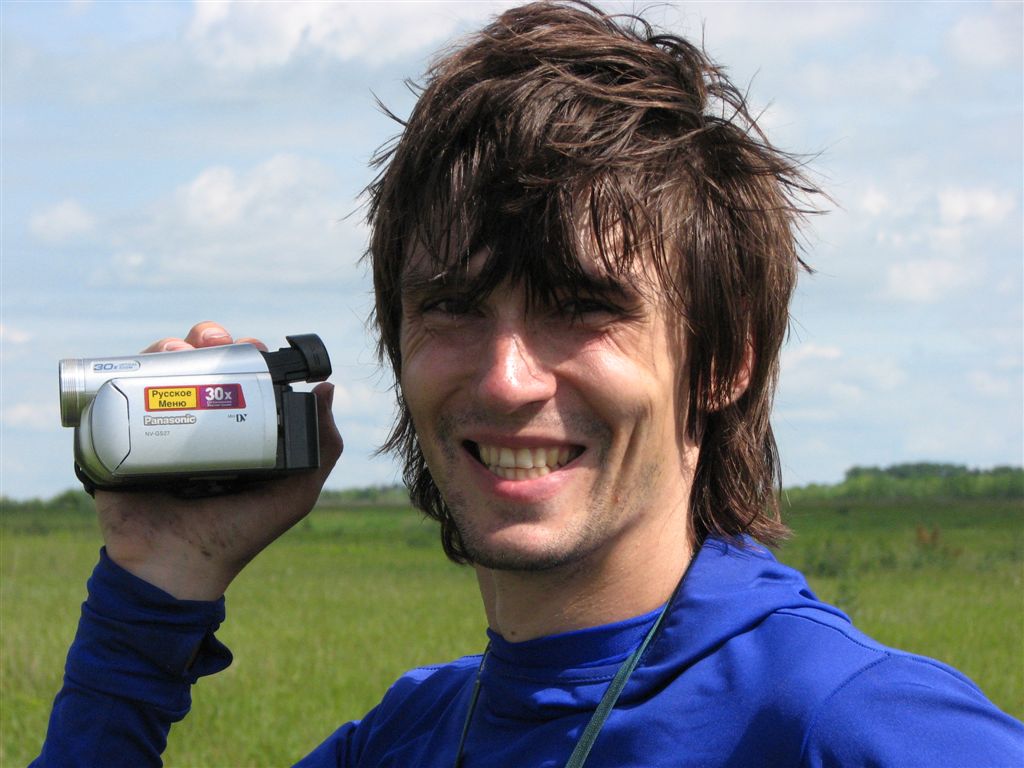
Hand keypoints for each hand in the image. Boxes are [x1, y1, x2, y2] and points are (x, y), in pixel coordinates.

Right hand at [95, 322, 342, 599]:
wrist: (175, 567)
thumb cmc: (239, 533)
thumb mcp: (295, 493)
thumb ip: (322, 448)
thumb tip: (326, 388)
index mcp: (237, 429)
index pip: (241, 376)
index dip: (246, 354)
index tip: (252, 347)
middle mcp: (199, 423)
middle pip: (201, 363)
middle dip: (209, 340)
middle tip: (215, 342)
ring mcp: (159, 427)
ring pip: (162, 369)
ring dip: (172, 346)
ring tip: (181, 349)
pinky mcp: (120, 436)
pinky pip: (121, 391)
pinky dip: (131, 366)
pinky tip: (148, 360)